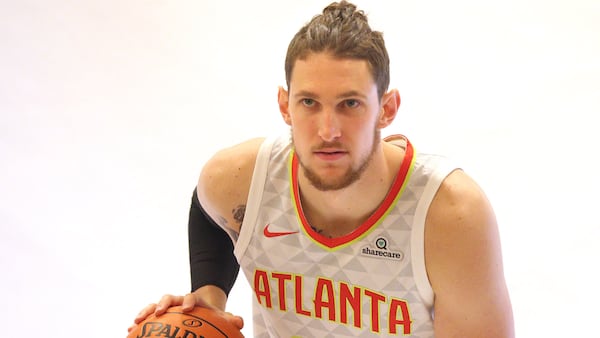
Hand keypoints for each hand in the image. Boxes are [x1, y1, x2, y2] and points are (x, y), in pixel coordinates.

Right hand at [127, 292, 243, 333]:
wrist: (201, 310)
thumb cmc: (211, 315)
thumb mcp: (221, 316)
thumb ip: (230, 319)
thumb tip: (240, 322)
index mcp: (194, 300)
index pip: (191, 296)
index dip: (189, 301)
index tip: (188, 308)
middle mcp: (179, 301)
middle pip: (169, 297)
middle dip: (163, 303)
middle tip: (159, 312)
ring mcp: (168, 307)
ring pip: (154, 305)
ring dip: (145, 311)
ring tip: (136, 321)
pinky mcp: (159, 314)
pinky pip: (147, 316)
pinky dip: (139, 322)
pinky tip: (129, 331)